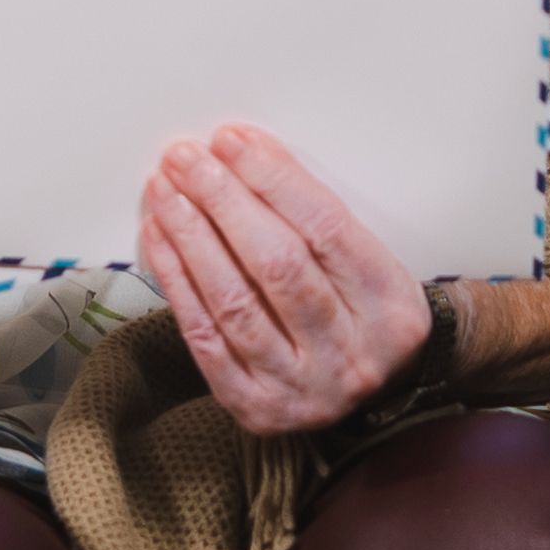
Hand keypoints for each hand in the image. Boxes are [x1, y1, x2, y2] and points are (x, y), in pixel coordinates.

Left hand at [137, 123, 431, 435]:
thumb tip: (244, 154)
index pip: (326, 228)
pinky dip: (177, 283)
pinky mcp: (256, 407)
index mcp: (389, 306)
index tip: (234, 141)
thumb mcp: (373, 266)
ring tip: (165, 190)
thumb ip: (317, 220)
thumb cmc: (367, 315)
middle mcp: (348, 353)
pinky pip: (205, 340)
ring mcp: (300, 387)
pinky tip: (160, 239)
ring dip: (191, 236)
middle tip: (188, 158)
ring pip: (234, 302)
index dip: (273, 179)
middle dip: (224, 201)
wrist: (382, 398)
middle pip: (277, 264)